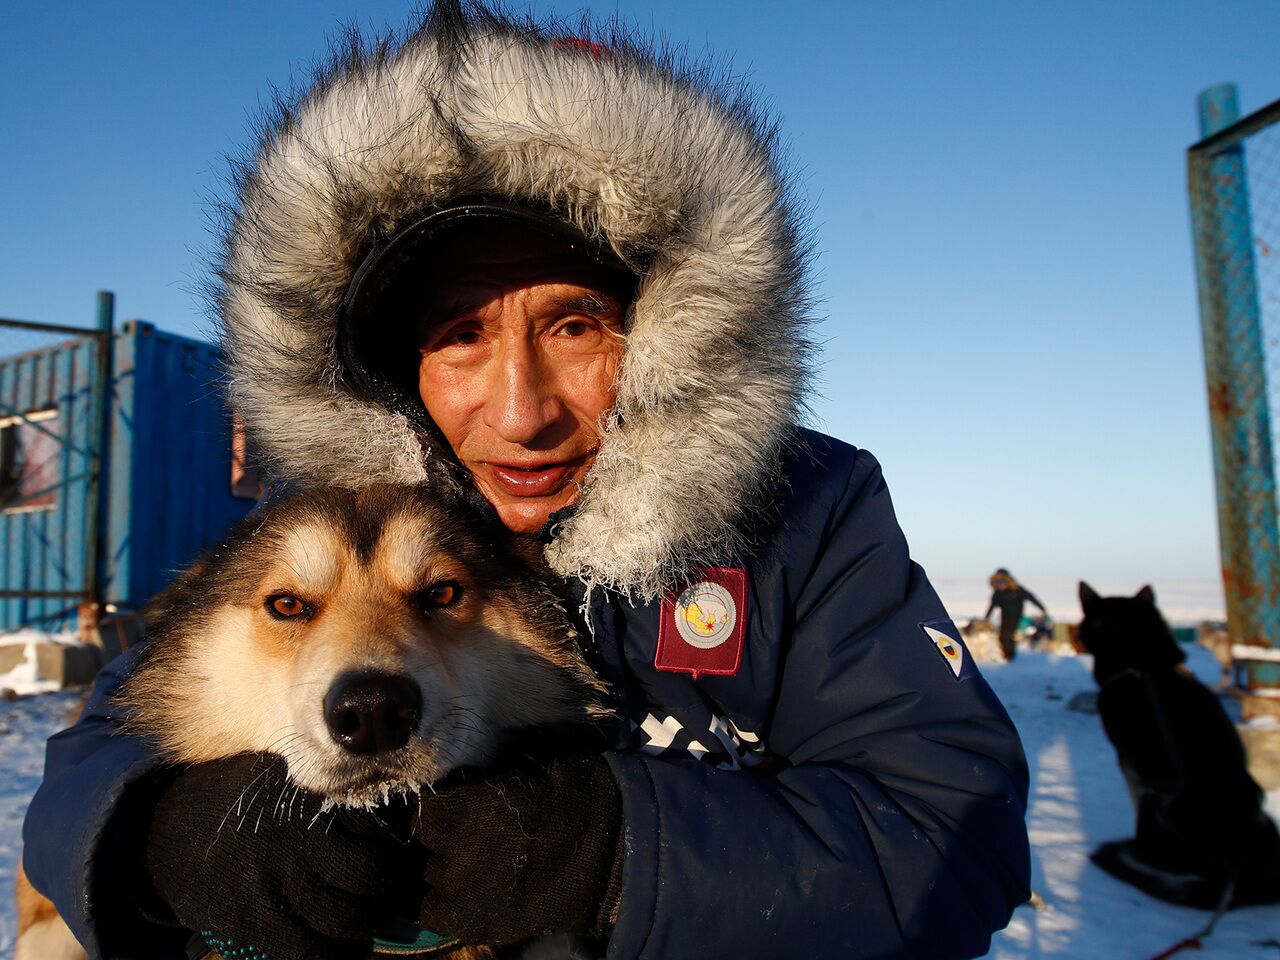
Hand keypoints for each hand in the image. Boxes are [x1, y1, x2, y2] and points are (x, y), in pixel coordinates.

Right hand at [144, 753, 420, 959]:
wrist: (175, 829)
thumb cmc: (252, 804)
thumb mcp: (292, 781)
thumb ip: (338, 797)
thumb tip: (397, 820)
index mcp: (309, 801)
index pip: (377, 829)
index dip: (396, 849)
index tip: (403, 859)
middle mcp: (292, 841)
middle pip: (369, 877)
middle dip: (389, 892)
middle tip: (392, 894)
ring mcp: (270, 883)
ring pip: (344, 920)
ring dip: (367, 927)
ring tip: (369, 923)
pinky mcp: (250, 921)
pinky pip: (307, 952)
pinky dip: (335, 956)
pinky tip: (344, 949)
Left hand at [412, 754, 623, 946]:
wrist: (611, 861)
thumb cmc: (578, 805)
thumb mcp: (537, 767)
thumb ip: (494, 769)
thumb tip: (464, 759)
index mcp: (474, 806)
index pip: (426, 803)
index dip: (441, 801)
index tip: (455, 801)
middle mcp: (461, 848)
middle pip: (425, 836)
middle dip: (443, 832)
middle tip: (469, 831)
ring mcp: (465, 890)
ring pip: (431, 872)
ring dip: (448, 865)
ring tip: (477, 862)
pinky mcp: (472, 923)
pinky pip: (433, 911)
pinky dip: (446, 901)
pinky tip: (470, 891)